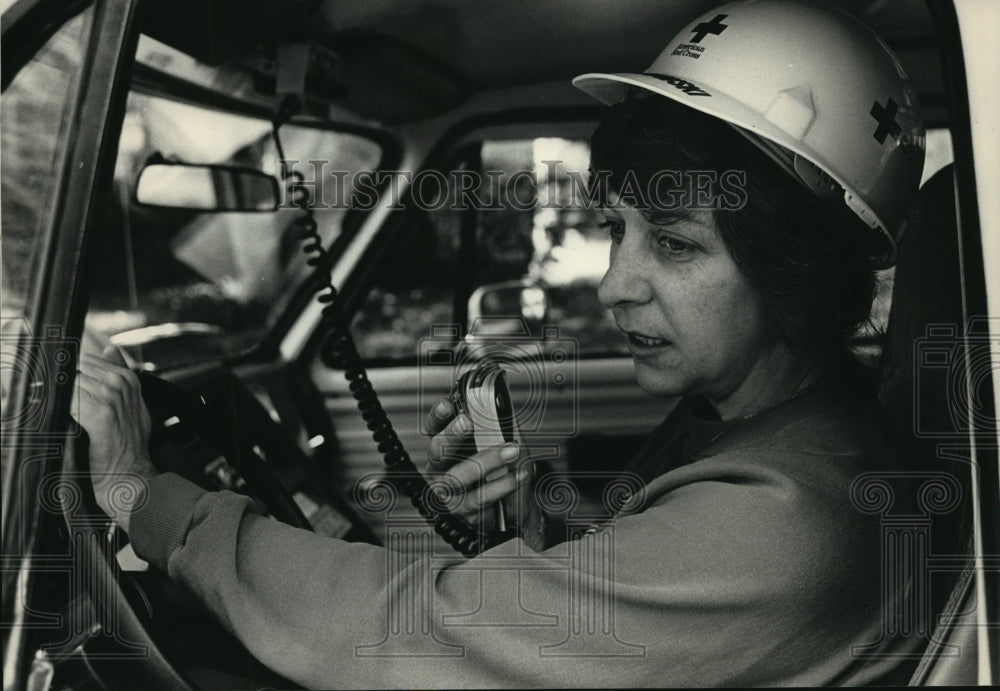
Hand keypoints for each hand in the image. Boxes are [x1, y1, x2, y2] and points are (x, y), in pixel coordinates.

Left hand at [70, 330, 156, 531]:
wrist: (129, 474)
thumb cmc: (128, 445)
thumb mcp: (133, 404)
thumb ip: (120, 373)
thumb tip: (110, 348)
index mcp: (128, 378)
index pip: (87, 360)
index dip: (74, 376)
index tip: (69, 394)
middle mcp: (120, 382)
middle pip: (76, 369)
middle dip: (66, 385)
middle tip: (71, 410)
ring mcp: (111, 395)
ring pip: (70, 383)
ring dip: (62, 399)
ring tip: (71, 419)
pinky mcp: (100, 412)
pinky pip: (69, 399)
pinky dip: (62, 409)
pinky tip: (68, 423)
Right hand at [423, 399, 542, 546]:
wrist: (512, 509)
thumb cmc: (500, 472)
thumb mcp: (500, 444)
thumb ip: (495, 426)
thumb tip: (500, 406)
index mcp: (447, 446)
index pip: (434, 428)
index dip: (437, 417)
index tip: (447, 406)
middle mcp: (441, 468)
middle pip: (437, 451)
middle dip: (452, 435)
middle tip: (467, 422)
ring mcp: (449, 491)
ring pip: (458, 476)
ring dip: (486, 461)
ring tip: (511, 450)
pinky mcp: (463, 510)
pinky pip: (479, 497)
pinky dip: (502, 485)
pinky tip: (518, 475)